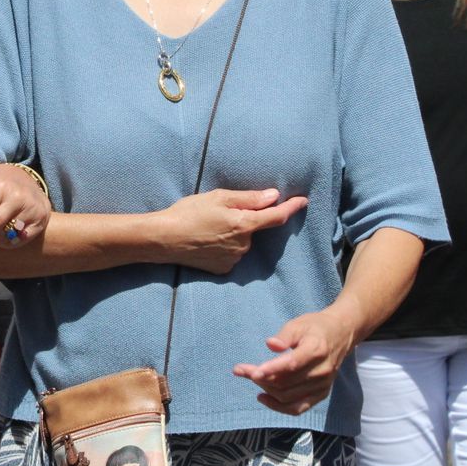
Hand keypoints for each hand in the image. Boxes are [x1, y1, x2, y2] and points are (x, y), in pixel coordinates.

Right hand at [156, 188, 307, 273]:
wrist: (163, 239)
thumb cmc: (188, 213)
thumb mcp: (218, 197)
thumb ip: (249, 198)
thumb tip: (273, 196)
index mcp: (244, 224)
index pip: (276, 216)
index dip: (291, 207)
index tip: (303, 201)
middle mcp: (244, 244)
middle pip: (253, 228)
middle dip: (244, 219)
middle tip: (219, 212)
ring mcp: (234, 259)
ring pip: (242, 242)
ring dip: (233, 233)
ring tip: (207, 227)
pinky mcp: (222, 269)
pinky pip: (230, 254)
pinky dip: (223, 246)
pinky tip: (206, 241)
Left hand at [233, 305, 357, 415]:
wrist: (341, 334)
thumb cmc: (315, 327)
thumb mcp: (298, 324)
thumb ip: (284, 336)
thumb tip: (270, 344)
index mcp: (316, 350)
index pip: (292, 364)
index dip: (271, 369)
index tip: (252, 371)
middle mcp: (321, 371)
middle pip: (286, 382)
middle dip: (260, 378)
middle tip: (241, 369)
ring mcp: (322, 385)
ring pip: (288, 396)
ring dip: (266, 390)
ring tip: (252, 377)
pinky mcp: (321, 394)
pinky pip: (298, 408)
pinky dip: (279, 407)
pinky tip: (263, 397)